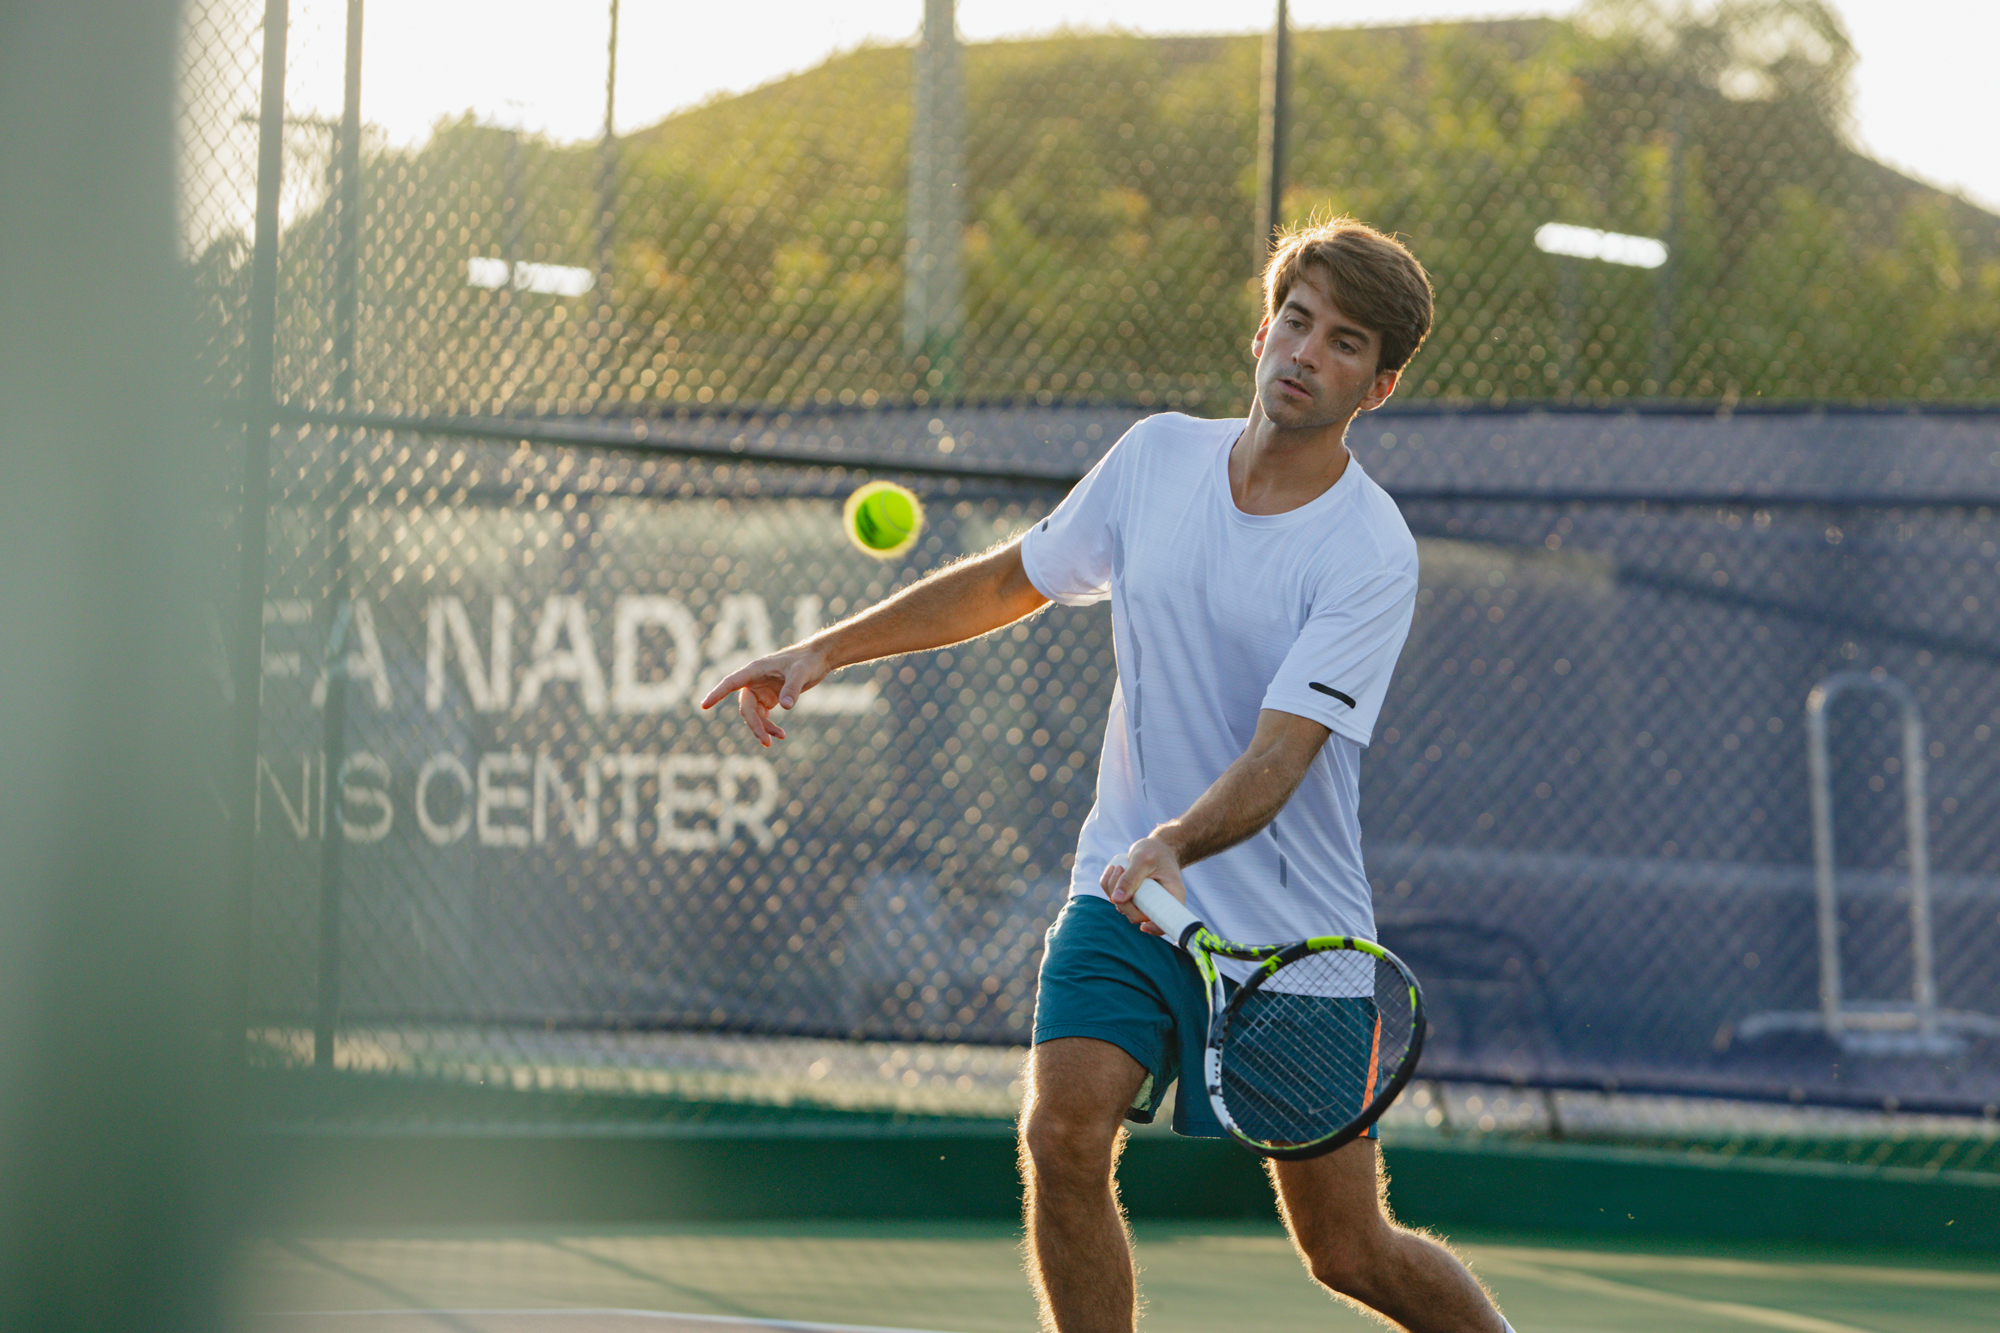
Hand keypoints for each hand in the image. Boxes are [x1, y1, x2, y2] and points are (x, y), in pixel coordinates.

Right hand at [698, 646, 829, 746]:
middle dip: (754, 725)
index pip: (731, 682)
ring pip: (754, 715)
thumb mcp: (802, 673)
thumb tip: (785, 707)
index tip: (704, 705)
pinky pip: (763, 716)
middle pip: (746, 707)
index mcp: (755, 670)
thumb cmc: (807, 660)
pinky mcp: (769, 698)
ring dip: (764, 728)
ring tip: (781, 737)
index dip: (717, 693)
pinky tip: (780, 735)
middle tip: (766, 742)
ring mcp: (761, 691)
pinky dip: (769, 726)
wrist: (818, 658)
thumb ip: (792, 688)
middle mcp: (754, 681)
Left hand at [1103, 837, 1185, 934]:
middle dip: (1123, 898)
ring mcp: (1142, 903)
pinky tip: (1113, 869)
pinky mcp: (1131, 898)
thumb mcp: (1143, 859)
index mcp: (1171, 896)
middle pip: (1136, 916)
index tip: (1144, 927)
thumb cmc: (1155, 851)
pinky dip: (1108, 885)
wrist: (1156, 847)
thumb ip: (1131, 877)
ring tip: (1120, 866)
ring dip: (1113, 888)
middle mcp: (1157, 903)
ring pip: (1122, 907)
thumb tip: (1117, 899)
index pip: (1167, 921)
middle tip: (1121, 870)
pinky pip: (1114, 898)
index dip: (1155, 928)